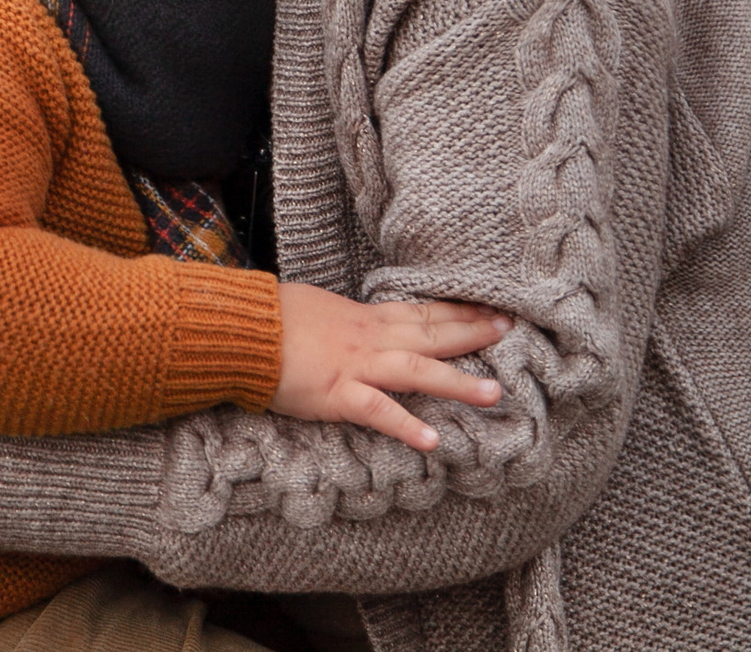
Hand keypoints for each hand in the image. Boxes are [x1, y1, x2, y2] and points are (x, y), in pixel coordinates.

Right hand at [272, 283, 511, 449]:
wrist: (240, 330)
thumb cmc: (269, 318)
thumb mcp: (315, 308)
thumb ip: (343, 321)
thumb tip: (355, 324)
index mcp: (363, 318)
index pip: (421, 312)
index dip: (458, 311)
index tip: (491, 309)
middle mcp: (369, 338)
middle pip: (430, 333)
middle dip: (473, 332)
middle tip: (511, 329)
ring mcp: (356, 366)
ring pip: (417, 371)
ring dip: (458, 383)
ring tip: (495, 394)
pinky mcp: (337, 394)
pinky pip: (378, 411)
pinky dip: (407, 426)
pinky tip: (433, 442)